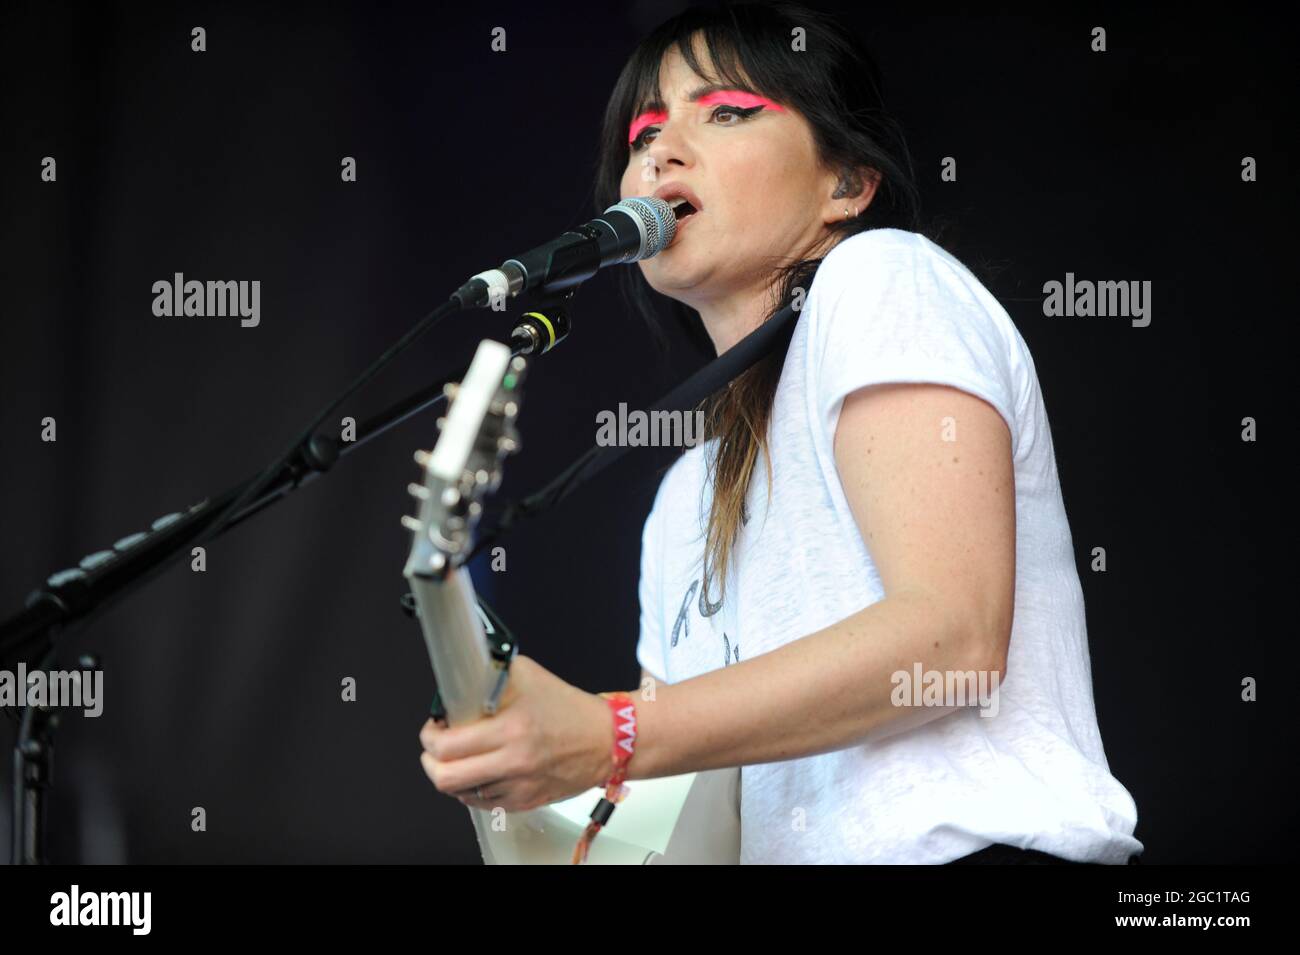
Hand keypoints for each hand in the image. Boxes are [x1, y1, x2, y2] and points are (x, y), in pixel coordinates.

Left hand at [418, 655, 614, 812]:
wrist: (607, 739)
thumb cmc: (570, 708)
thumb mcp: (528, 677)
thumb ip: (492, 675)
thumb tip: (462, 675)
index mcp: (511, 729)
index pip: (447, 746)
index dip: (429, 737)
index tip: (434, 728)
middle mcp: (513, 762)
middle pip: (446, 778)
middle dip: (431, 762)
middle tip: (435, 749)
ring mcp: (519, 787)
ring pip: (462, 794)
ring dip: (453, 775)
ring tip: (460, 758)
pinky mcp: (527, 802)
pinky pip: (484, 804)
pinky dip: (474, 789)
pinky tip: (480, 772)